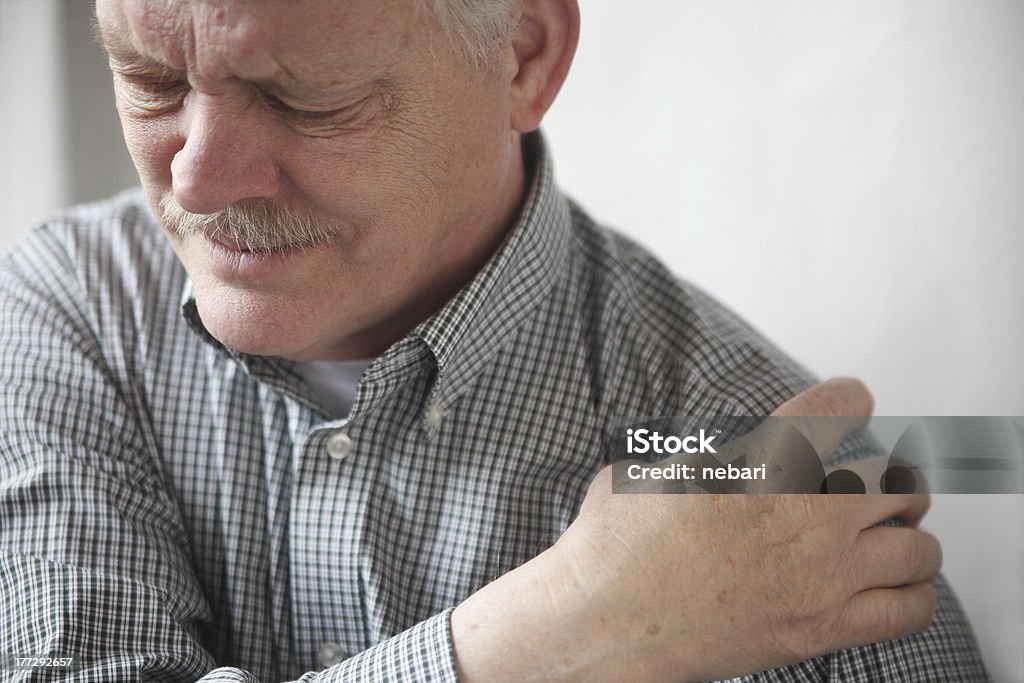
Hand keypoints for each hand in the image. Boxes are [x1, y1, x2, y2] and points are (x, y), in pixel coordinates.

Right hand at [451, 378, 939, 681]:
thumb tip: (727, 458)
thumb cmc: (617, 544)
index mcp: (763, 465)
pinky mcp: (820, 628)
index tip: (853, 400)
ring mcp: (821, 577)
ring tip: (890, 536)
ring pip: (917, 547)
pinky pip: (909, 610)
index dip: (850, 397)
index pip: (836, 408)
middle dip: (890, 477)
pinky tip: (893, 586)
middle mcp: (806, 516)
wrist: (607, 619)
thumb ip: (710, 458)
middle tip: (876, 483)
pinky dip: (912, 594)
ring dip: (907, 535)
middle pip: (897, 482)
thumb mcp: (658, 469)